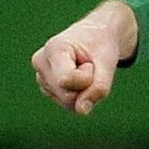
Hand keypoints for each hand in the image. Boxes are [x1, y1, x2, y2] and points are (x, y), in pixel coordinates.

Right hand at [31, 0, 139, 114]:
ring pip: (68, 103)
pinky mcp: (46, 89)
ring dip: (84, 91)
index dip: (88, 77)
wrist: (94, 37)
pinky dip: (80, 96)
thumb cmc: (100, 46)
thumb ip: (99, 87)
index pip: (66, 80)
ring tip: (82, 70)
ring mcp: (41, 78)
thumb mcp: (107, 63)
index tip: (90, 61)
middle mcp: (41, 63)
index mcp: (53, 48)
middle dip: (87, 86)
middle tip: (89, 65)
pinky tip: (78, 79)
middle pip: (67, 95)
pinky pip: (69, 105)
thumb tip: (81, 111)